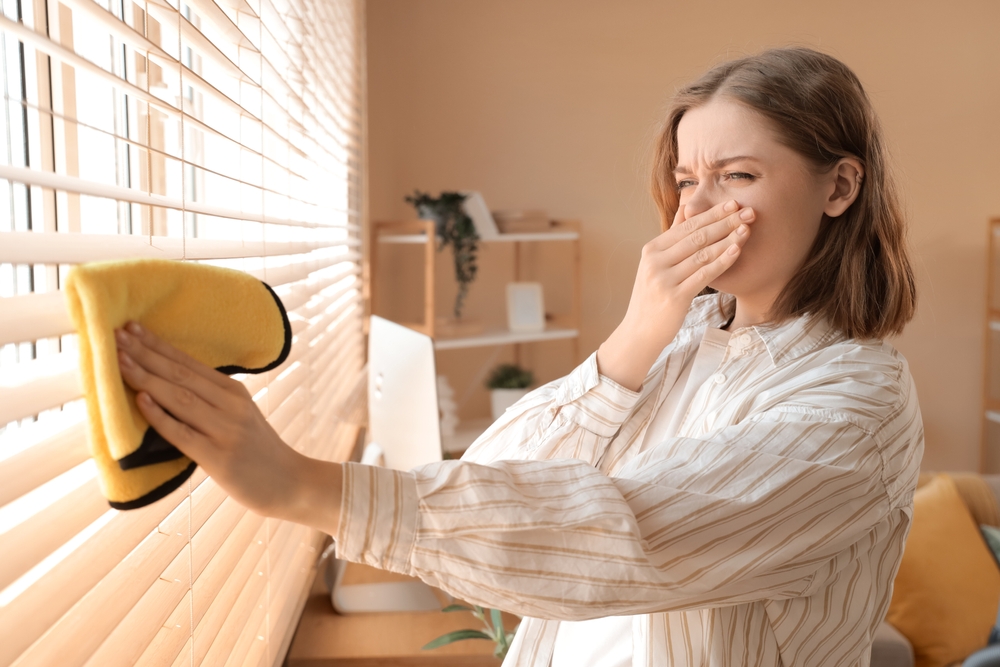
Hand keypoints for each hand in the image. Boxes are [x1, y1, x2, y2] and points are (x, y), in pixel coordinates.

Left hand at [114, 321, 341, 533]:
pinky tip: (141, 400)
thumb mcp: (240, 416)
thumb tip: (168, 385)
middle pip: (180, 374)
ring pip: (179, 398)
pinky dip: (160, 415)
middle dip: (145, 354)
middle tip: (116, 335)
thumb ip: (211, 401)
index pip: (189, 363)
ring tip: (119, 362)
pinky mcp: (218, 457)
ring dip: (146, 377)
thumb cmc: (258, 452)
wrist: (289, 482)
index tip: (131, 328)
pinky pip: (182, 433)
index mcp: (234, 392)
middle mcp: (230, 405)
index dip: (158, 345)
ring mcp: (225, 430)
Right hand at [597, 200, 754, 390]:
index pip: (686, 225)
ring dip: (727, 239)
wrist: (640, 332)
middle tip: (748, 211)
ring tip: (747, 228)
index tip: (733, 203)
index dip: (712, 213)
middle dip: (725, 222)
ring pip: (702, 253)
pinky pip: (704, 274)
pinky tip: (737, 250)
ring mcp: (664, 279)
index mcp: (652, 250)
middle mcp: (655, 261)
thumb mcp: (657, 264)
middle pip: (696, 236)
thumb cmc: (653, 297)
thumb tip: (685, 208)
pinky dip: (722, 261)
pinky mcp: (675, 297)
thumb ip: (672, 236)